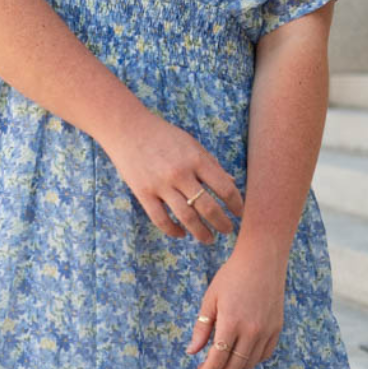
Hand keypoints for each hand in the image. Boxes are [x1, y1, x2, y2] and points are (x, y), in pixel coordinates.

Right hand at [101, 111, 243, 243]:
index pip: (225, 188)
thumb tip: (232, 184)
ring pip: (186, 218)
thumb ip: (212, 164)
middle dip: (222, 223)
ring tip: (209, 239)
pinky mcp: (143, 193)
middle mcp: (180, 173)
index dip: (236, 204)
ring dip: (201, 233)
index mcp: (196, 159)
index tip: (239, 213)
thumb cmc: (164, 136)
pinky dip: (173, 231)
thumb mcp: (192, 144)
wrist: (128, 129)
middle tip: (227, 230)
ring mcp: (161, 185)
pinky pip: (161, 219)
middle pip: (208, 207)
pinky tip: (182, 234)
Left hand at [186, 245, 286, 368]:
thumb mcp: (210, 299)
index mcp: (231, 323)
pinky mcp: (277, 328)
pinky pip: (264, 354)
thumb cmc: (231, 276)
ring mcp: (267, 331)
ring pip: (249, 364)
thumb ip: (201, 328)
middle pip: (233, 367)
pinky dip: (251, 361)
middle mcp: (252, 330)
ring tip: (221, 365)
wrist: (262, 260)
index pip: (217, 359)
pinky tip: (240, 356)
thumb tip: (192, 352)